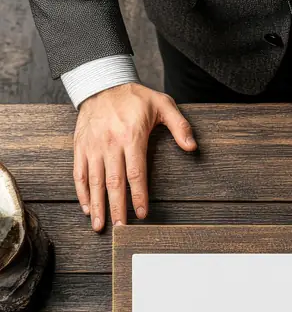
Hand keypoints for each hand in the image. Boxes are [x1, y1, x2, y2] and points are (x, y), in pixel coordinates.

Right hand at [73, 83, 196, 230]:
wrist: (101, 82)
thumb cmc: (135, 97)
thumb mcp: (163, 104)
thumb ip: (179, 126)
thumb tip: (192, 147)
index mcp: (131, 136)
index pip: (136, 173)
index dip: (139, 196)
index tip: (142, 214)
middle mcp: (110, 143)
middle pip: (114, 182)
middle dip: (117, 208)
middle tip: (121, 229)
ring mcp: (93, 146)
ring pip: (94, 181)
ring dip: (97, 205)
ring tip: (100, 225)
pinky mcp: (80, 146)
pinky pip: (79, 173)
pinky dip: (82, 192)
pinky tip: (87, 207)